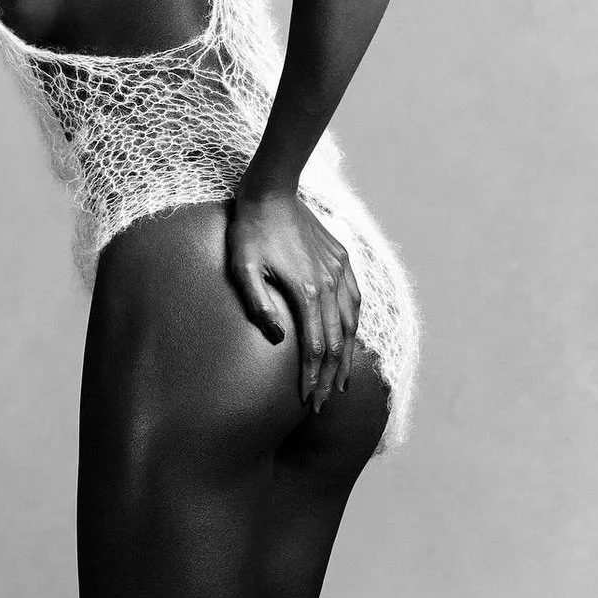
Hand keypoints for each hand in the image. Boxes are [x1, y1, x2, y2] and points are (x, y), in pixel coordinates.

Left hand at [226, 180, 360, 410]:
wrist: (271, 192)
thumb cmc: (249, 231)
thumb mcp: (242, 267)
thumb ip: (258, 303)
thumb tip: (275, 337)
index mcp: (305, 290)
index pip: (314, 348)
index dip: (313, 378)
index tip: (309, 401)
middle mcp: (329, 284)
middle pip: (335, 342)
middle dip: (331, 377)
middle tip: (324, 404)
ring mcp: (339, 271)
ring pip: (350, 324)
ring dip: (346, 356)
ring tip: (341, 382)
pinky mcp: (342, 259)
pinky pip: (355, 299)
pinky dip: (354, 325)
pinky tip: (349, 338)